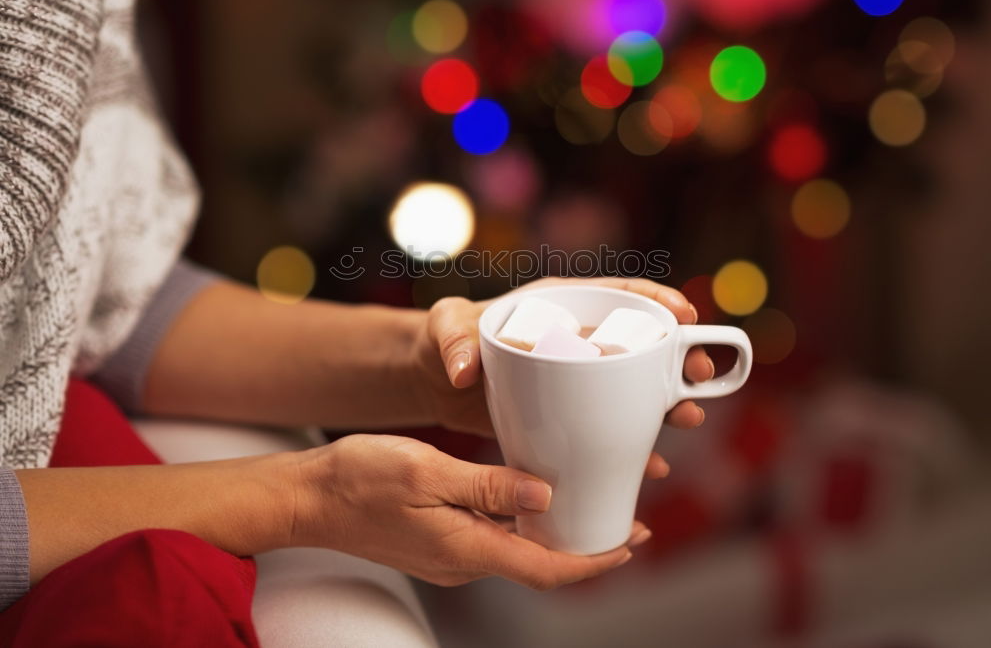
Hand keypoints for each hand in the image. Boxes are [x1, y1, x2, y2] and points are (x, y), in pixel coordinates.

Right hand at [290, 433, 647, 588]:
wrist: (308, 496)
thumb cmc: (359, 478)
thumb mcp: (426, 472)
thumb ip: (487, 487)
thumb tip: (544, 498)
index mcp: (465, 548)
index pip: (546, 570)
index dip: (594, 561)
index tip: (631, 543)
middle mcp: (463, 560)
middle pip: (539, 564)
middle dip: (585, 547)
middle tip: (624, 518)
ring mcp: (449, 553)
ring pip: (518, 551)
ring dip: (556, 535)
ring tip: (589, 503)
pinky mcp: (438, 541)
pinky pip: (493, 539)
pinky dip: (523, 525)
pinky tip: (533, 499)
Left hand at [410, 277, 715, 479]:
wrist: (433, 381)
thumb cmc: (442, 338)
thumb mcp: (444, 328)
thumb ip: (454, 339)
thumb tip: (465, 370)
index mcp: (558, 305)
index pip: (617, 293)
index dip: (656, 300)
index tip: (686, 315)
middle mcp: (577, 340)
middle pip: (639, 344)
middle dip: (676, 356)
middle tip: (698, 376)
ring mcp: (577, 381)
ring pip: (634, 389)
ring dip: (665, 402)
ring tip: (688, 417)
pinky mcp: (568, 417)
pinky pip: (608, 429)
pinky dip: (630, 446)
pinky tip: (651, 465)